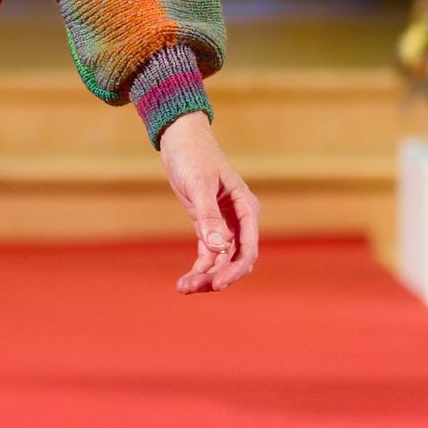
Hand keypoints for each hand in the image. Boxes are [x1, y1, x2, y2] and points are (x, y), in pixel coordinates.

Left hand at [158, 112, 258, 293]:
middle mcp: (239, 220)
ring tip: (184, 288)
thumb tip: (217, 247)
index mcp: (246, 208)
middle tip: (191, 288)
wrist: (179, 138)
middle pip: (235, 259)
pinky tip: (185, 281)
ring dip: (206, 276)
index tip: (217, 284)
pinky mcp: (207, 226)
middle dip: (217, 277)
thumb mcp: (199, 184)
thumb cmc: (193, 155)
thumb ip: (209, 216)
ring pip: (221, 261)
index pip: (248, 248)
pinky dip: (199, 268)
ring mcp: (224, 225)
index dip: (234, 270)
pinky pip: (208, 254)